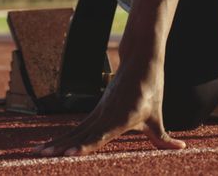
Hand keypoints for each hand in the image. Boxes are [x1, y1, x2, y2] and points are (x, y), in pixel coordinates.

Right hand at [36, 63, 185, 155]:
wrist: (140, 60)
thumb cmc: (151, 88)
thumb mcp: (157, 115)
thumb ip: (163, 137)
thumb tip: (181, 149)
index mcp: (123, 117)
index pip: (101, 134)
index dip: (85, 145)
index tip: (69, 153)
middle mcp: (107, 114)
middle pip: (81, 133)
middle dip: (62, 146)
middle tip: (43, 156)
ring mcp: (99, 112)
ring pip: (74, 130)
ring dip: (56, 142)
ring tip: (36, 153)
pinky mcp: (95, 111)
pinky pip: (76, 127)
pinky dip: (61, 137)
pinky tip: (45, 147)